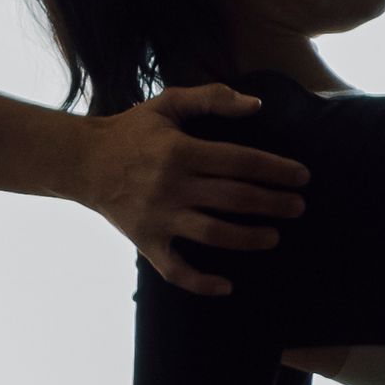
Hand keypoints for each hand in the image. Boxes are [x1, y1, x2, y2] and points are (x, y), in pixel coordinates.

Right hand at [80, 86, 307, 294]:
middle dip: (273, 204)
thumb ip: (212, 98)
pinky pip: (174, 269)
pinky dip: (200, 282)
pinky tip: (227, 286)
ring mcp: (159, 217)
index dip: (276, 170)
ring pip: (212, 234)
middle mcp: (172, 185)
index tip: (302, 177)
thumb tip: (256, 105)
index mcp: (181, 151)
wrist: (82, 161)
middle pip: (234, 199)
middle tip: (299, 207)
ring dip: (248, 239)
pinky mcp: (145, 241)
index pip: (240, 162)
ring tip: (274, 236)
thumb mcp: (168, 104)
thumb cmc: (132, 131)